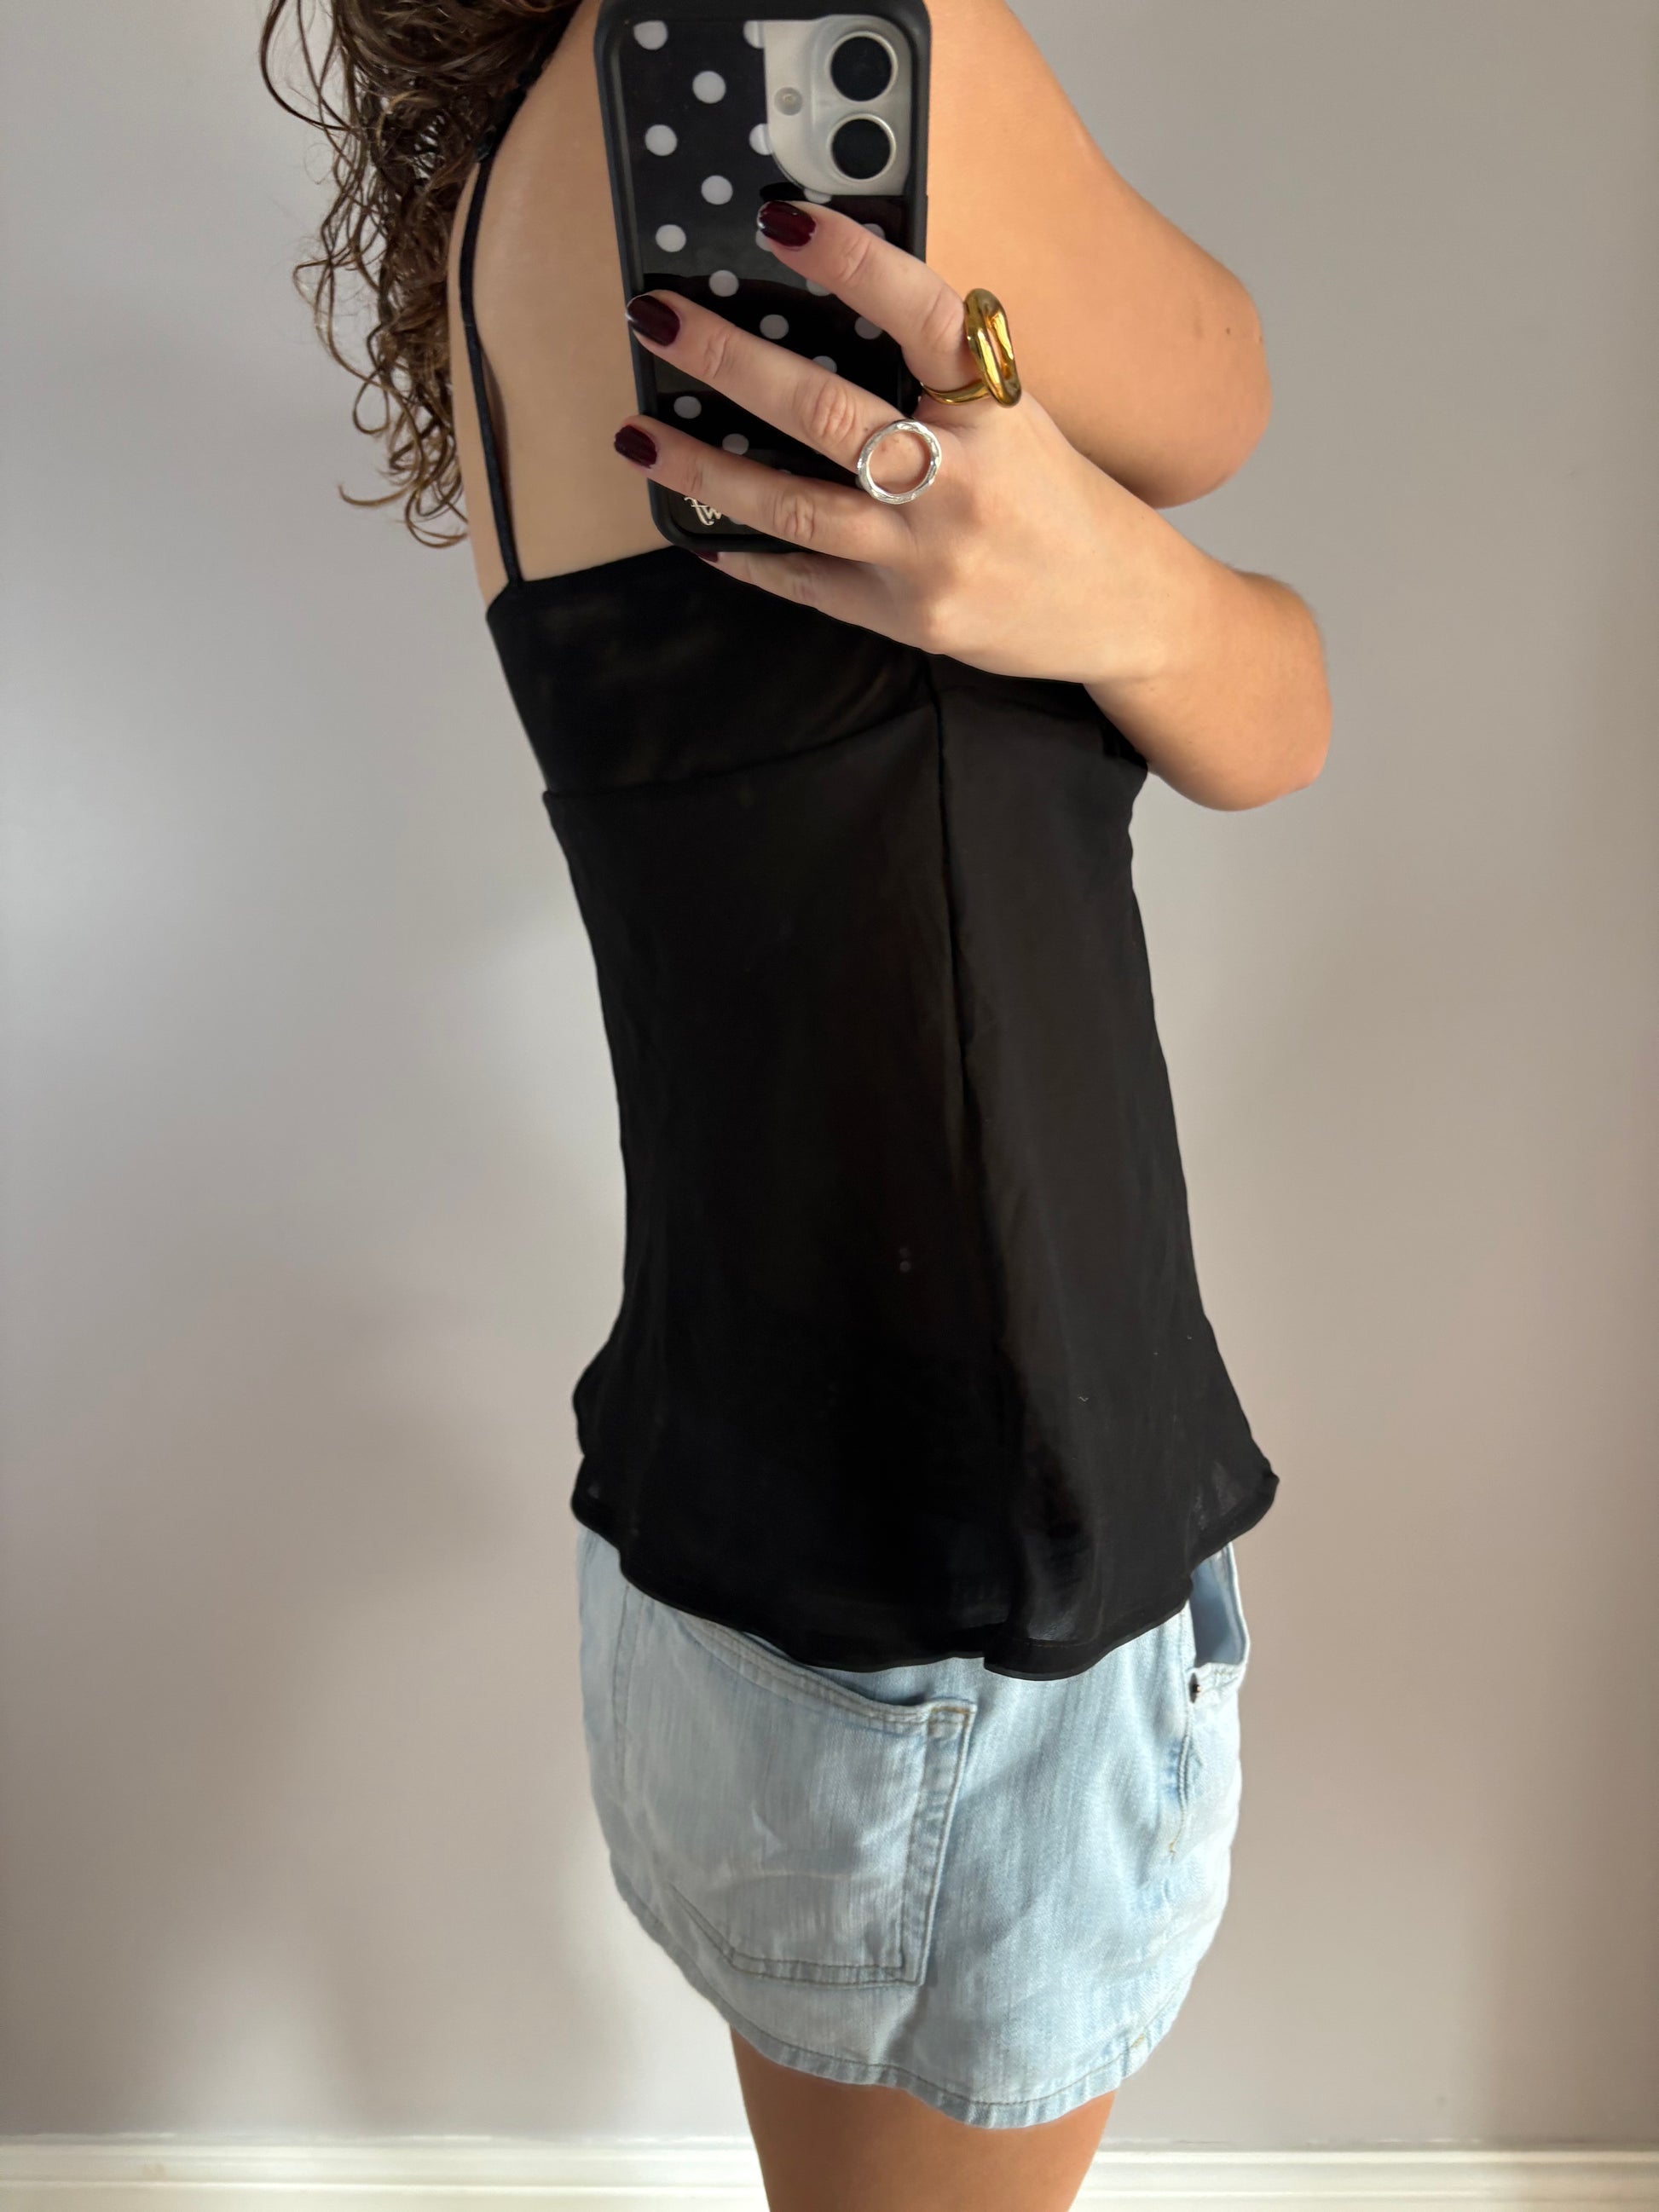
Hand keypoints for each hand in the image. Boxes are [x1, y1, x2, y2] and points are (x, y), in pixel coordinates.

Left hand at [612, 200, 1196, 693]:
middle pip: (827, 413)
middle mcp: (963, 479)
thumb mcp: (1020, 416)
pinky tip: (694, 527)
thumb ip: (941, 378)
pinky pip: (808, 582)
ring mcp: (931, 556)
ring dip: (704, 468)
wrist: (1121, 609)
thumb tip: (833, 318)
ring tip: (639, 433)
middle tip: (658, 318)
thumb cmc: (1061, 500)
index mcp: (997, 409)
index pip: (922, 314)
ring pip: (796, 506)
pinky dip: (746, 553)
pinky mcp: (910, 617)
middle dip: (729, 361)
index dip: (852, 262)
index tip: (782, 222)